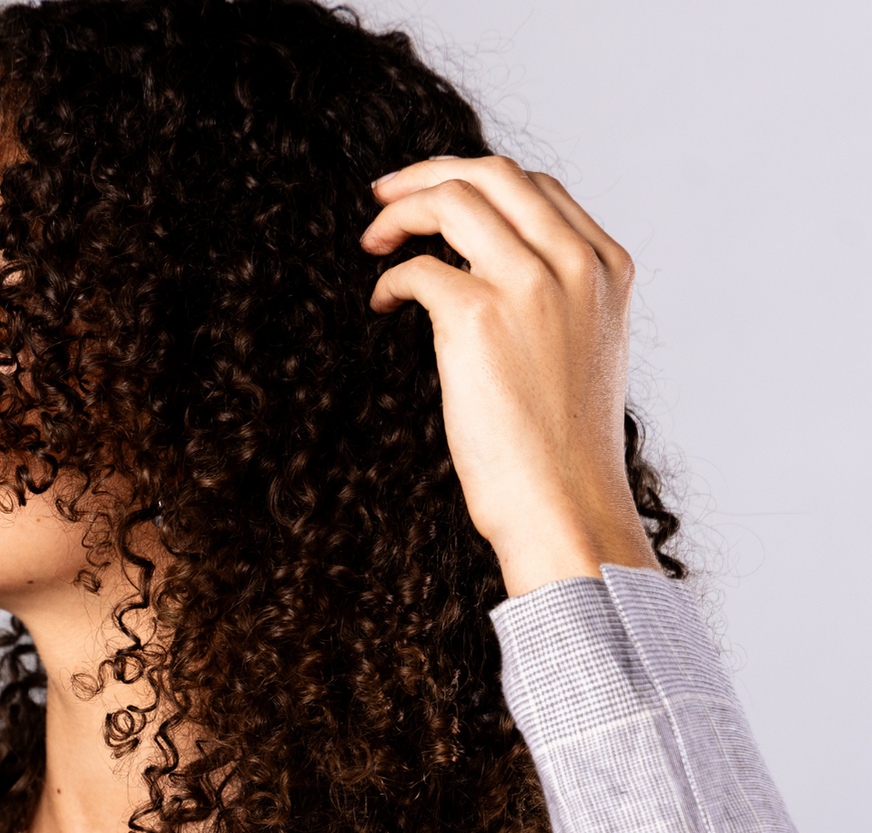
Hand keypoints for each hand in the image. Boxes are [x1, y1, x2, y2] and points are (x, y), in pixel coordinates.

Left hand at [360, 155, 658, 597]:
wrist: (566, 511)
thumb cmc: (566, 459)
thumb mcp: (584, 360)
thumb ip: (560, 307)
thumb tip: (496, 283)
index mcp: (607, 270)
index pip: (540, 189)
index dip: (479, 184)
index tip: (436, 200)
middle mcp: (574, 265)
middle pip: (494, 174)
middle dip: (429, 173)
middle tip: (383, 197)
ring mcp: (530, 285)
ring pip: (454, 198)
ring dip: (401, 210)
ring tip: (372, 240)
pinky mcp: (479, 317)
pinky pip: (420, 266)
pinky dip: (392, 276)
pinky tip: (383, 303)